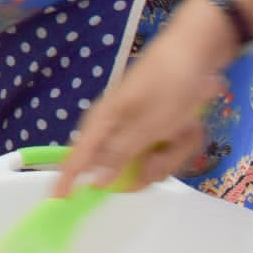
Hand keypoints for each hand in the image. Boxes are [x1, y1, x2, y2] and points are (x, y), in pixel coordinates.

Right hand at [54, 0, 235, 197]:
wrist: (196, 53)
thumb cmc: (167, 86)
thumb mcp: (147, 124)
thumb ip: (121, 154)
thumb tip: (95, 179)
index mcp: (104, 124)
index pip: (78, 156)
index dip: (67, 178)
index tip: (56, 200)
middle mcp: (117, 128)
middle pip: (127, 165)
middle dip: (155, 162)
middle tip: (172, 142)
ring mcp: (139, 126)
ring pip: (153, 160)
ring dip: (175, 149)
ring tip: (187, 127)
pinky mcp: (157, 125)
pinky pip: (167, 149)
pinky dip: (182, 139)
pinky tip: (191, 122)